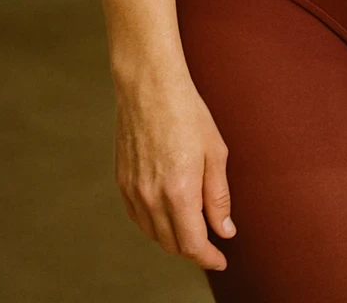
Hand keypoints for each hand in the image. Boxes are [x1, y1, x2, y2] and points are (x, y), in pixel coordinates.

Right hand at [114, 67, 235, 270]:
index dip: (208, 257)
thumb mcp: (215, 153)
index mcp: (179, 192)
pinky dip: (154, 225)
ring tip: (192, 229)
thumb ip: (219, 197)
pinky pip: (138, 217)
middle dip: (193, 249)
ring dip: (173, 239)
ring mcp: (133, 191)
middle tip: (211, 244)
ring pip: (153, 234)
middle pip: (172, 244)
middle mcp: (152, 198)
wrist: (150, 87)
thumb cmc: (187, 113)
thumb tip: (225, 230)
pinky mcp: (122, 182)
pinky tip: (167, 215)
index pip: (192, 244)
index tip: (221, 259)